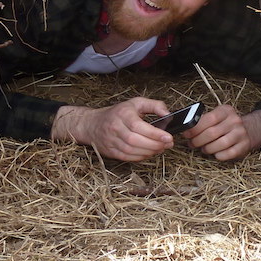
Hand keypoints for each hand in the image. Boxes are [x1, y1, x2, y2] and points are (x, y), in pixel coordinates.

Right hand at [52, 97, 172, 161]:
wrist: (92, 124)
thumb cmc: (117, 113)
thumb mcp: (136, 103)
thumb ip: (154, 105)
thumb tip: (168, 114)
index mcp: (122, 114)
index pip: (139, 126)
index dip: (155, 134)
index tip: (168, 137)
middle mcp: (115, 128)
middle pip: (135, 140)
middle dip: (155, 145)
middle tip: (167, 144)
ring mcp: (111, 141)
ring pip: (131, 151)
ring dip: (149, 152)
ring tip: (160, 148)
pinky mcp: (110, 151)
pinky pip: (127, 157)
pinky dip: (140, 157)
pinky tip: (149, 153)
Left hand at [183, 106, 260, 161]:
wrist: (249, 130)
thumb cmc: (226, 124)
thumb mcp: (217, 116)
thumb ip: (203, 120)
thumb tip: (185, 129)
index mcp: (226, 111)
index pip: (209, 119)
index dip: (195, 128)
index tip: (186, 134)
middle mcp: (235, 121)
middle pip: (211, 133)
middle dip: (198, 141)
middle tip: (192, 144)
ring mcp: (241, 134)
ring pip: (219, 145)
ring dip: (207, 149)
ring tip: (203, 149)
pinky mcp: (244, 146)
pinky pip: (227, 154)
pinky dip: (218, 155)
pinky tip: (215, 153)